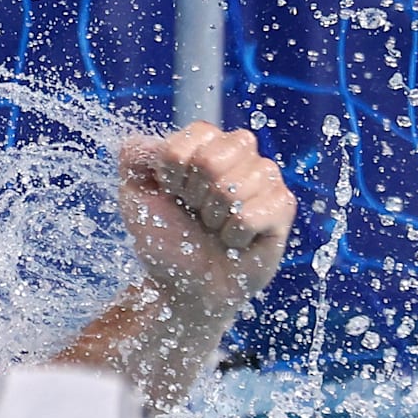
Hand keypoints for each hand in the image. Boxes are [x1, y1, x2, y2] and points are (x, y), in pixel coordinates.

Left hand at [116, 124, 295, 319]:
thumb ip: (134, 158)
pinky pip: (252, 214)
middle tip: (194, 211)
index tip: (171, 191)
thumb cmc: (165, 237)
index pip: (197, 134)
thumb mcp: (134, 196)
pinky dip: (234, 235)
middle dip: (193, 194)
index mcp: (206, 143)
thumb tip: (145, 140)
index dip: (174, 169)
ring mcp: (265, 177)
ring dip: (213, 217)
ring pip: (234, 187)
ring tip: (213, 226)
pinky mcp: (283, 207)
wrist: (185, 283)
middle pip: (213, 159)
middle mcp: (239, 153)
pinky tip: (234, 240)